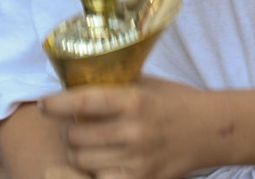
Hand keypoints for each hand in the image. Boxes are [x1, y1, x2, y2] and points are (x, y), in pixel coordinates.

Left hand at [42, 79, 213, 178]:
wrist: (212, 130)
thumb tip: (75, 83)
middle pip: (76, 136)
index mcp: (134, 100)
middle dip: (69, 130)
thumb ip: (114, 87)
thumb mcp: (147, 85)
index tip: (43, 104)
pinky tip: (100, 162)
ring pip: (82, 161)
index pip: (84, 102)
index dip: (57, 104)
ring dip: (79, 152)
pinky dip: (94, 172)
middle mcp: (134, 131)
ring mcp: (137, 160)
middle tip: (74, 125)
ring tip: (89, 144)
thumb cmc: (176, 102)